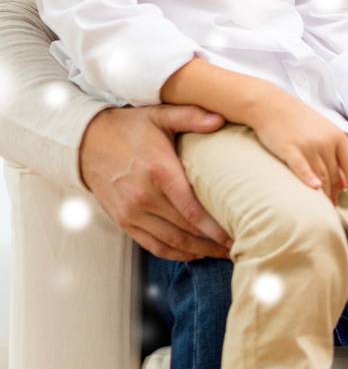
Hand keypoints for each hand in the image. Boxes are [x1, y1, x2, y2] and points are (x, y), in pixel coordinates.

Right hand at [79, 105, 231, 260]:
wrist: (86, 143)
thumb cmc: (130, 128)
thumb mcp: (160, 115)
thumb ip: (191, 116)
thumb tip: (221, 119)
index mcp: (159, 172)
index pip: (192, 209)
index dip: (215, 228)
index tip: (236, 235)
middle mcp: (144, 198)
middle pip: (185, 229)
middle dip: (213, 242)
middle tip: (239, 246)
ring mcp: (131, 213)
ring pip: (170, 241)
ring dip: (197, 251)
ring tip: (222, 253)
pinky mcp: (123, 221)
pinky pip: (152, 245)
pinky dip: (174, 253)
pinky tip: (194, 252)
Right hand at [250, 95, 347, 205]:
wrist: (273, 105)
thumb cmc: (300, 121)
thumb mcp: (324, 133)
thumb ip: (336, 155)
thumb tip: (344, 183)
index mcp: (338, 138)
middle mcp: (326, 142)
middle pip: (334, 176)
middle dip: (335, 196)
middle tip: (333, 212)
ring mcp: (308, 145)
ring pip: (320, 176)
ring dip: (323, 195)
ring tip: (322, 211)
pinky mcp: (289, 148)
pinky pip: (301, 166)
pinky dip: (308, 178)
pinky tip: (313, 189)